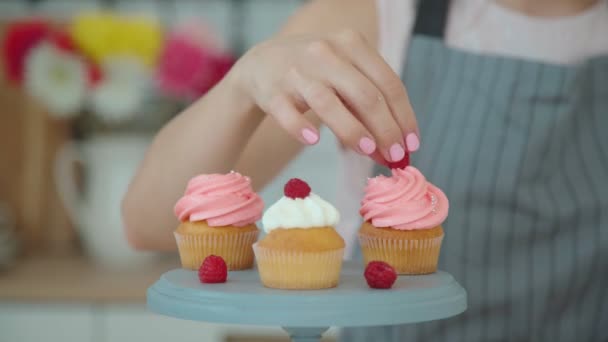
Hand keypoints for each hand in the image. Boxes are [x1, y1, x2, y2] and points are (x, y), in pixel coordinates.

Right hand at [229, 29, 418, 162]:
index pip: (387, 82)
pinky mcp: (272, 91)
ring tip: (369, 152)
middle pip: (364, 94)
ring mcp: (297, 71)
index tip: (411, 144)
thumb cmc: (316, 73)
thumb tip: (397, 146)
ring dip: (352, 130)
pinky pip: (287, 112)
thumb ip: (369, 104)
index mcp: (352, 44)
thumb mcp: (345, 74)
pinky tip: (313, 140)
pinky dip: (300, 127)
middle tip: (395, 156)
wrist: (263, 63)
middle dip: (385, 129)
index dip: (403, 116)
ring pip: (329, 103)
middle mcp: (325, 53)